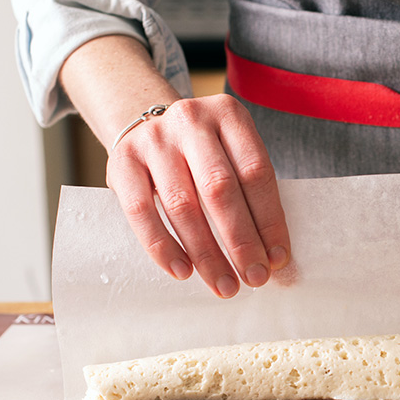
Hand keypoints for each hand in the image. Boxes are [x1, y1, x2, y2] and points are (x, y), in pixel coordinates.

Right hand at [107, 94, 291, 297]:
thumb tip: (271, 254)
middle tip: (255, 278)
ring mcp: (153, 139)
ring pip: (182, 205)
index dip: (270, 220)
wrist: (145, 126)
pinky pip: (142, 212)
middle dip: (241, 240)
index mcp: (229, 115)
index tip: (278, 258)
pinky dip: (163, 247)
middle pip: (220, 188)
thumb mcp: (230, 151)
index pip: (256, 172)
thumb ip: (249, 191)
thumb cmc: (202, 151)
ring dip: (207, 253)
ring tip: (224, 284)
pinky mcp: (121, 162)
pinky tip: (184, 271)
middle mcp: (190, 121)